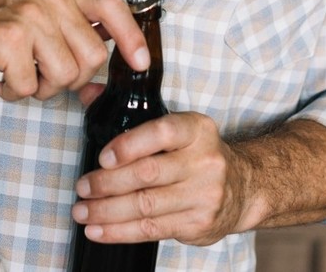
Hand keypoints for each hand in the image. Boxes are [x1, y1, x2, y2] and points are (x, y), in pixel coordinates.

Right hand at [0, 0, 150, 100]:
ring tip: (16, 73)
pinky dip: (12, 91)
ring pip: (64, 77)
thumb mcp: (35, 11)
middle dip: (70, 80)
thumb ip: (68, 33)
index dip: (131, 37)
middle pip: (91, 59)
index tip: (141, 63)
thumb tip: (99, 78)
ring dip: (40, 88)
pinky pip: (28, 87)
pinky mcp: (8, 40)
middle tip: (41, 74)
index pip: (111, 6)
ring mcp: (30, 18)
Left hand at [71, 112, 257, 245]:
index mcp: (196, 129)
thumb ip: (128, 109)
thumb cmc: (195, 154)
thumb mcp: (174, 126)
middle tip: (82, 188)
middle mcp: (205, 161)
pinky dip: (119, 232)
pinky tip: (97, 230)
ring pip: (146, 205)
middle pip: (147, 174)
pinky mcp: (199, 223)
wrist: (243, 188)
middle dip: (107, 183)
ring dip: (106, 211)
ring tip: (81, 211)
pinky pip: (151, 230)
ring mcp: (204, 195)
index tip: (102, 157)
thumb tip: (88, 92)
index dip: (128, 146)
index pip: (161, 133)